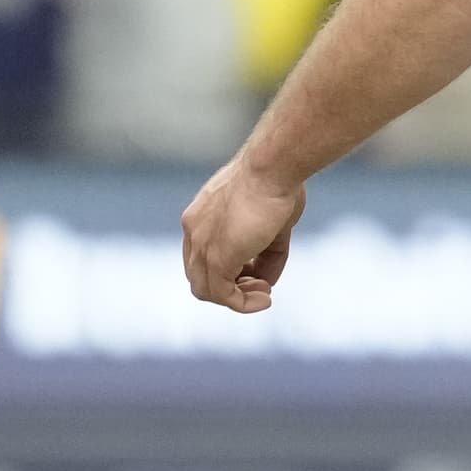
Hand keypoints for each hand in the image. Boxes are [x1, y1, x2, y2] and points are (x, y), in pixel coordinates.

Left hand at [181, 154, 304, 311]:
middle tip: (260, 285)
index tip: (255, 271)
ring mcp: (201, 245)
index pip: (203, 254)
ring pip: (206, 289)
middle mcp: (193, 230)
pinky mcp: (216, 258)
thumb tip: (266, 281)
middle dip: (230, 285)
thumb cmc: (277, 183)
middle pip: (200, 274)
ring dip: (236, 298)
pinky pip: (223, 295)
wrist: (272, 167)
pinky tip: (264, 298)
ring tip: (264, 293)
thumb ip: (266, 254)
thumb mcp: (272, 224)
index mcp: (201, 215)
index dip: (228, 268)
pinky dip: (243, 303)